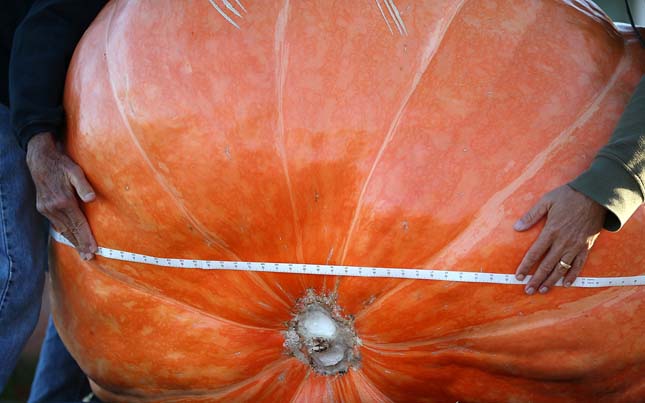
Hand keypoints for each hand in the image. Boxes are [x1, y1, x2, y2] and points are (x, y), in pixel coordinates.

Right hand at [26, 132, 96, 259]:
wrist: (40, 160)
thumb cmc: (62, 164)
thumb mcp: (75, 171)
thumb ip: (83, 185)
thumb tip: (92, 199)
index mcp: (63, 201)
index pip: (78, 224)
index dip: (86, 238)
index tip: (93, 249)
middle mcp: (53, 208)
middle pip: (70, 231)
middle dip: (80, 245)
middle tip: (89, 258)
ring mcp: (46, 209)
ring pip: (62, 230)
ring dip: (72, 242)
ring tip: (82, 253)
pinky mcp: (43, 208)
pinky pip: (56, 224)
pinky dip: (65, 233)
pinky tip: (71, 239)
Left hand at [513, 185, 605, 293]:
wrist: (596, 196)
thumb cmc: (569, 196)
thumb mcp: (546, 201)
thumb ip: (531, 215)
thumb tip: (516, 227)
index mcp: (551, 232)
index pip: (535, 254)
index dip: (525, 267)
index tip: (518, 276)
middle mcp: (562, 242)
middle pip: (546, 266)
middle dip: (536, 279)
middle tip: (528, 291)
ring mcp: (575, 246)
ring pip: (561, 268)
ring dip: (552, 281)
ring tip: (543, 290)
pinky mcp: (586, 247)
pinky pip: (579, 265)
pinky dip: (572, 275)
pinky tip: (566, 284)